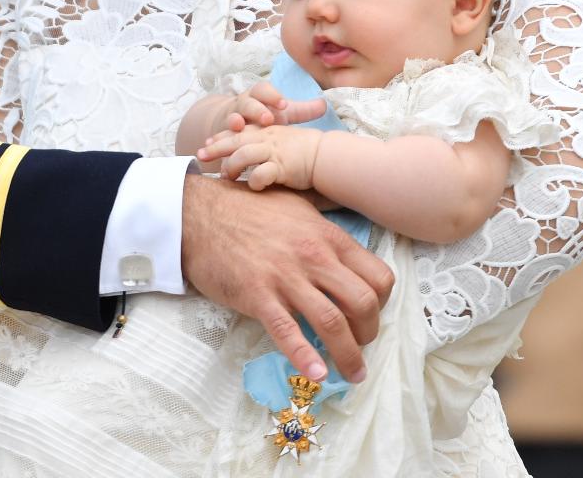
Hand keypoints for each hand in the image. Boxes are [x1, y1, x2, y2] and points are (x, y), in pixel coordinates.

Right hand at [180, 173, 391, 384]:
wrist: (199, 213)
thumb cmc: (247, 208)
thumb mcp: (295, 207)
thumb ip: (323, 231)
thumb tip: (345, 254)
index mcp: (326, 235)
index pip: (378, 276)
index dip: (383, 302)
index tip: (371, 313)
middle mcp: (313, 256)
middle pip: (363, 303)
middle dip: (370, 332)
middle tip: (361, 344)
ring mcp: (285, 276)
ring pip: (332, 323)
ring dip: (348, 356)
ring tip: (351, 373)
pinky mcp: (258, 295)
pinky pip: (288, 332)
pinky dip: (306, 357)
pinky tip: (317, 374)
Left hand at [198, 124, 321, 190]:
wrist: (326, 155)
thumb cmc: (304, 151)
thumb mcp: (281, 142)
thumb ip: (264, 147)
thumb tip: (246, 157)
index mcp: (265, 131)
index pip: (238, 132)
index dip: (220, 138)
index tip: (206, 143)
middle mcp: (266, 139)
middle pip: (234, 140)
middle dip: (215, 148)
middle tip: (199, 156)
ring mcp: (273, 152)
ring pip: (243, 155)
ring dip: (231, 167)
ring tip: (225, 178)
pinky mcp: (282, 167)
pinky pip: (262, 174)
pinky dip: (254, 181)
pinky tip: (252, 187)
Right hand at [213, 82, 326, 133]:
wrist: (237, 123)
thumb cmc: (265, 117)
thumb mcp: (283, 113)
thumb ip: (302, 111)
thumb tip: (325, 104)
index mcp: (260, 97)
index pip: (264, 90)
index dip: (273, 95)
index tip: (283, 104)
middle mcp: (244, 104)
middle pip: (248, 101)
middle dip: (257, 108)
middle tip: (267, 118)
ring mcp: (232, 117)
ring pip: (232, 116)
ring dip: (235, 120)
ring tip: (238, 125)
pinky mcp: (224, 133)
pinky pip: (221, 134)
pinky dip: (219, 138)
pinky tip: (219, 142)